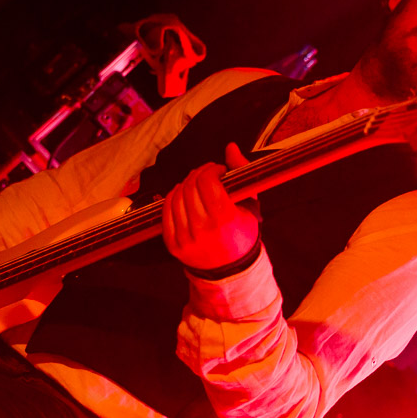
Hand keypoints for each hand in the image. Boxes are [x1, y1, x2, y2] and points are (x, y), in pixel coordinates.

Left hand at [162, 143, 258, 271]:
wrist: (230, 270)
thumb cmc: (242, 233)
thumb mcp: (250, 204)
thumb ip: (242, 171)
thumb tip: (230, 147)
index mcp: (225, 219)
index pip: (207, 180)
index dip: (212, 169)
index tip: (218, 171)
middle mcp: (203, 229)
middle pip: (191, 186)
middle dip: (198, 173)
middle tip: (206, 174)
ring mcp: (185, 238)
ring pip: (176, 196)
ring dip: (185, 184)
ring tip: (195, 185)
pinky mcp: (173, 244)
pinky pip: (165, 211)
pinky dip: (173, 198)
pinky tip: (183, 195)